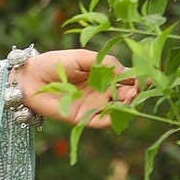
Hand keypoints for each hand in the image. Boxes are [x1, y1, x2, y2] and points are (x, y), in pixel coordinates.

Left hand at [16, 48, 138, 128]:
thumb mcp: (84, 58)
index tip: (148, 76)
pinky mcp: (82, 118)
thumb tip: (126, 73)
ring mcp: (93, 106)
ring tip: (130, 97)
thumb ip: (106, 63)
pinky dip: (112, 119)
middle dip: (136, 93)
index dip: (139, 79)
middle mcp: (102, 92)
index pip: (128, 79)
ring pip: (117, 110)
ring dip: (127, 106)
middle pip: (127, 96)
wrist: (31, 77)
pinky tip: (117, 110)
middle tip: (139, 88)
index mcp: (105, 76)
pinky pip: (101, 122)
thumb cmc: (57, 62)